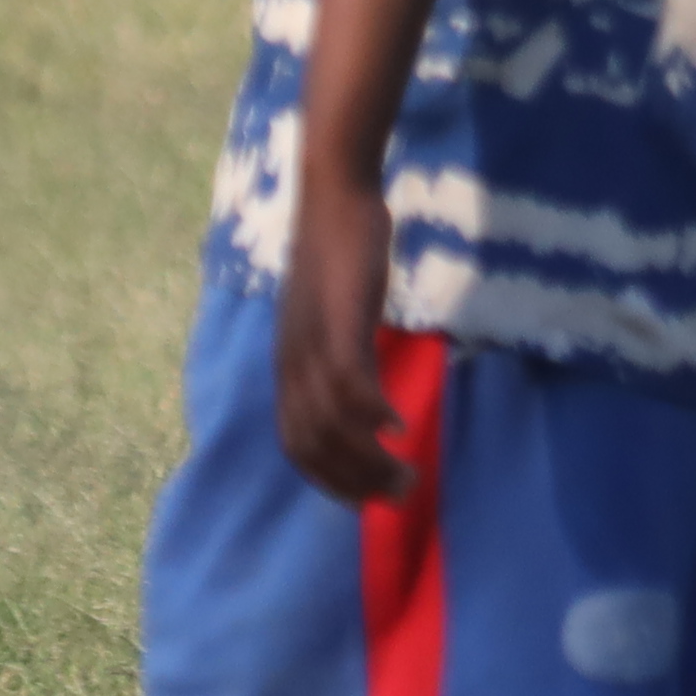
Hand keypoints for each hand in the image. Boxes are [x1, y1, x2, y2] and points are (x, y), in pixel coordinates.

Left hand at [272, 167, 414, 507]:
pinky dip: (370, 415)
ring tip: (407, 475)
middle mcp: (292, 362)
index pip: (296, 444)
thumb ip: (340, 352)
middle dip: (354, 482)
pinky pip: (349, 384)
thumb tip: (362, 392)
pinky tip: (399, 426)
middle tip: (398, 496)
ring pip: (332, 424)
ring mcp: (312, 342)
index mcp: (288, 365)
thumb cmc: (339, 251)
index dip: (328, 480)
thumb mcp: (332, 314)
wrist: (333, 193)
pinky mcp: (339, 320)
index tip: (364, 501)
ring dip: (369, 460)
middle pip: (312, 445)